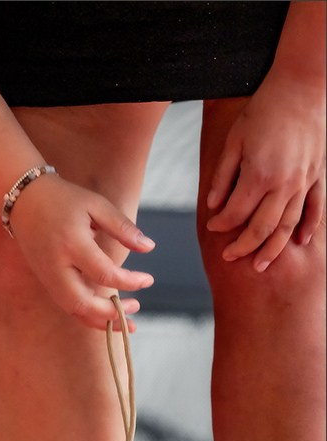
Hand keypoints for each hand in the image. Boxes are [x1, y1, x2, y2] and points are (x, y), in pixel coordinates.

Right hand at [8, 173, 155, 330]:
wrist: (24, 201)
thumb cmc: (64, 199)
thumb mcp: (96, 205)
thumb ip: (123, 228)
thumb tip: (149, 248)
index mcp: (72, 244)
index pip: (104, 274)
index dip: (129, 281)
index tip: (148, 280)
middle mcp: (57, 266)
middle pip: (84, 303)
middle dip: (111, 312)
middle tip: (136, 307)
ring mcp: (49, 278)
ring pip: (74, 310)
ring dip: (99, 321)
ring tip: (124, 321)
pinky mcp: (47, 282)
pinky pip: (67, 306)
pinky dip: (87, 315)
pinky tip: (105, 314)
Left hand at [206, 74, 325, 269]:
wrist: (303, 85)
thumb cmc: (265, 110)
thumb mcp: (234, 140)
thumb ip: (223, 176)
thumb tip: (213, 205)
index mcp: (259, 175)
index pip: (235, 214)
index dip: (221, 224)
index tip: (213, 226)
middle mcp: (283, 184)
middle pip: (261, 228)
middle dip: (243, 247)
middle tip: (230, 258)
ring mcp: (304, 182)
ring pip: (288, 225)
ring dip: (273, 248)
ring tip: (260, 265)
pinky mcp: (318, 175)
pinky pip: (315, 208)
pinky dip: (308, 228)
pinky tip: (300, 243)